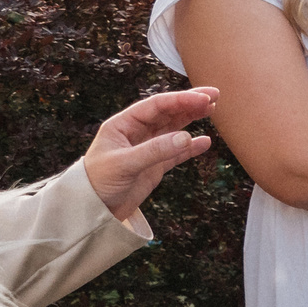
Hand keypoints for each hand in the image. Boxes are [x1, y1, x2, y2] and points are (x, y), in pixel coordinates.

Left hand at [83, 87, 217, 221]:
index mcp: (123, 125)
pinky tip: (205, 142)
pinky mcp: (153, 166)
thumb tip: (187, 137)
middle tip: (215, 96)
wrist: (92, 211)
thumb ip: (156, 150)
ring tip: (213, 110)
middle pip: (167, 113)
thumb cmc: (98, 183)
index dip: (181, 100)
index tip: (204, 98)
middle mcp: (136, 133)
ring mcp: (146, 149)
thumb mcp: (124, 164)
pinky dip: (191, 147)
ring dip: (192, 119)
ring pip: (174, 129)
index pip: (156, 106)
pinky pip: (176, 152)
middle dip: (190, 103)